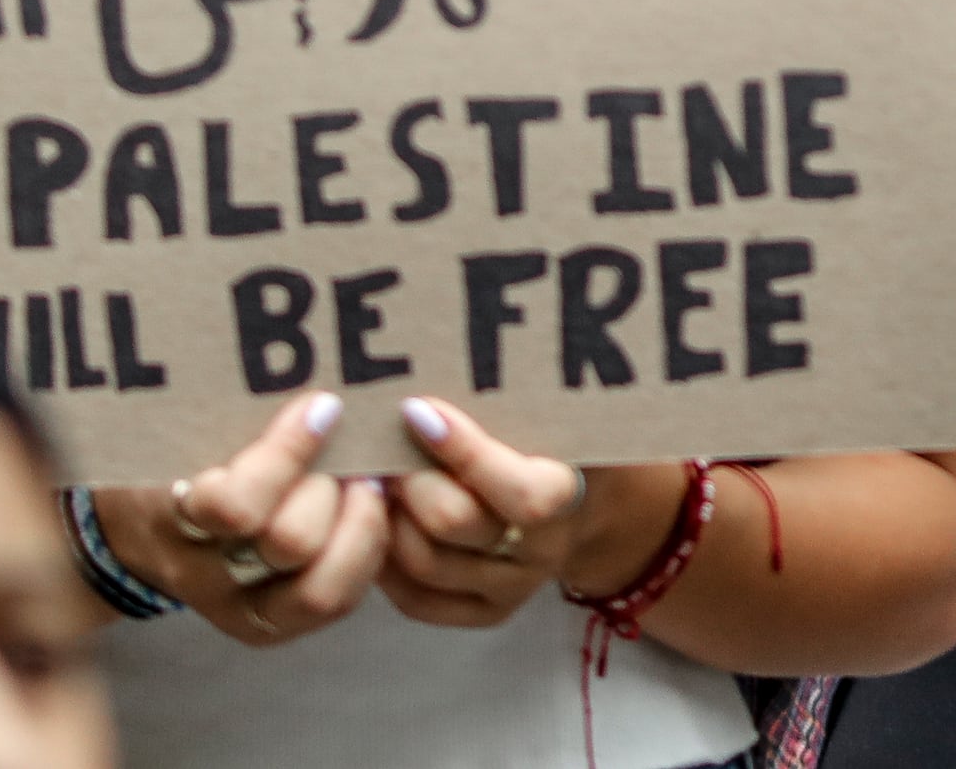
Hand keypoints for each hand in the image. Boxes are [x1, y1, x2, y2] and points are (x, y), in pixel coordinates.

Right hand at [93, 390, 387, 646]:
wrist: (130, 527)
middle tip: (346, 448)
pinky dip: (366, 552)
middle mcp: (207, 575)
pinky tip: (372, 508)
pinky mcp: (275, 625)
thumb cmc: (165, 452)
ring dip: (359, 524)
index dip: (290, 454)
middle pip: (289, 543)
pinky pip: (337, 601)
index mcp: (173, 519)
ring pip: (322, 590)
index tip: (321, 405)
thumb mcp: (175, 422)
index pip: (234, 505)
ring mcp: (241, 610)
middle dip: (329, 486)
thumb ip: (228, 401)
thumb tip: (283, 336)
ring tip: (370, 476)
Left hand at [378, 395, 621, 627]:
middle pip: (455, 523)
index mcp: (567, 497)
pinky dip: (385, 560)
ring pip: (425, 561)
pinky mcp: (481, 611)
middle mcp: (541, 551)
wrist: (581, 502)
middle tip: (383, 442)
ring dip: (388, 514)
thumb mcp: (554, 410)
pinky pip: (415, 600)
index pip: (522, 493)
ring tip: (375, 476)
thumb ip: (514, 392)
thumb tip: (456, 343)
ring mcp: (511, 588)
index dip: (465, 452)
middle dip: (409, 478)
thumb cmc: (555, 437)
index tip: (418, 409)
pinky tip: (379, 518)